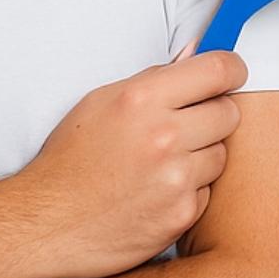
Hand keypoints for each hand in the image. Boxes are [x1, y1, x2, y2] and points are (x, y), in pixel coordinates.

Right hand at [7, 39, 246, 277]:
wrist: (47, 222)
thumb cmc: (69, 159)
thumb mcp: (100, 103)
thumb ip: (151, 79)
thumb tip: (193, 55)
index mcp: (141, 98)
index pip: (219, 70)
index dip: (232, 71)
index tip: (231, 76)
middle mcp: (163, 135)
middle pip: (229, 112)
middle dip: (213, 115)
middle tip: (188, 125)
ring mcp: (175, 178)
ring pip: (221, 154)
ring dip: (201, 155)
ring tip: (162, 163)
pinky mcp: (181, 214)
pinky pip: (207, 191)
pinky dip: (189, 190)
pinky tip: (155, 191)